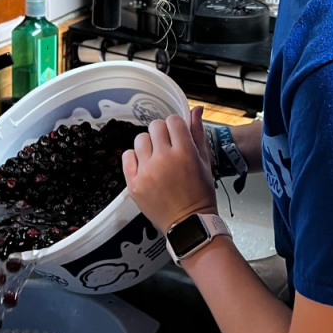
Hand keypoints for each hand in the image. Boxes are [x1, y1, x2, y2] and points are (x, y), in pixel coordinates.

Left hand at [122, 107, 217, 234]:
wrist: (189, 223)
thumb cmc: (200, 193)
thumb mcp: (205, 161)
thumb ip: (198, 133)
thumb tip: (196, 109)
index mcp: (185, 152)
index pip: (173, 121)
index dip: (176, 126)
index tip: (177, 136)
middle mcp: (164, 159)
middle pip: (155, 126)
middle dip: (162, 133)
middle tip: (167, 147)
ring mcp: (147, 172)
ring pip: (140, 139)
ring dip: (148, 145)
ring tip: (156, 159)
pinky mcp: (134, 184)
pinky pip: (127, 156)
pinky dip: (135, 158)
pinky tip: (145, 167)